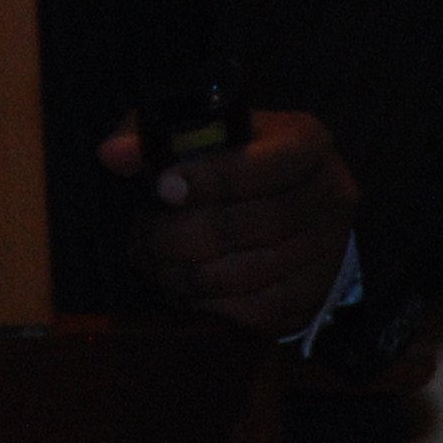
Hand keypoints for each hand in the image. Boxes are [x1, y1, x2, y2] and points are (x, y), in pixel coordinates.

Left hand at [97, 108, 358, 334]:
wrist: (289, 200)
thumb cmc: (234, 158)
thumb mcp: (203, 130)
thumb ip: (153, 135)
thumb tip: (112, 155)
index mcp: (307, 142)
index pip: (264, 165)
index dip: (211, 178)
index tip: (162, 187)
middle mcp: (329, 195)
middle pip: (251, 226)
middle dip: (181, 235)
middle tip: (140, 234)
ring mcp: (327, 251)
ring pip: (247, 275)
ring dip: (185, 274)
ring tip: (151, 261)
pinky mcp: (312, 297)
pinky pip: (254, 313)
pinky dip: (207, 304)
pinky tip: (179, 287)